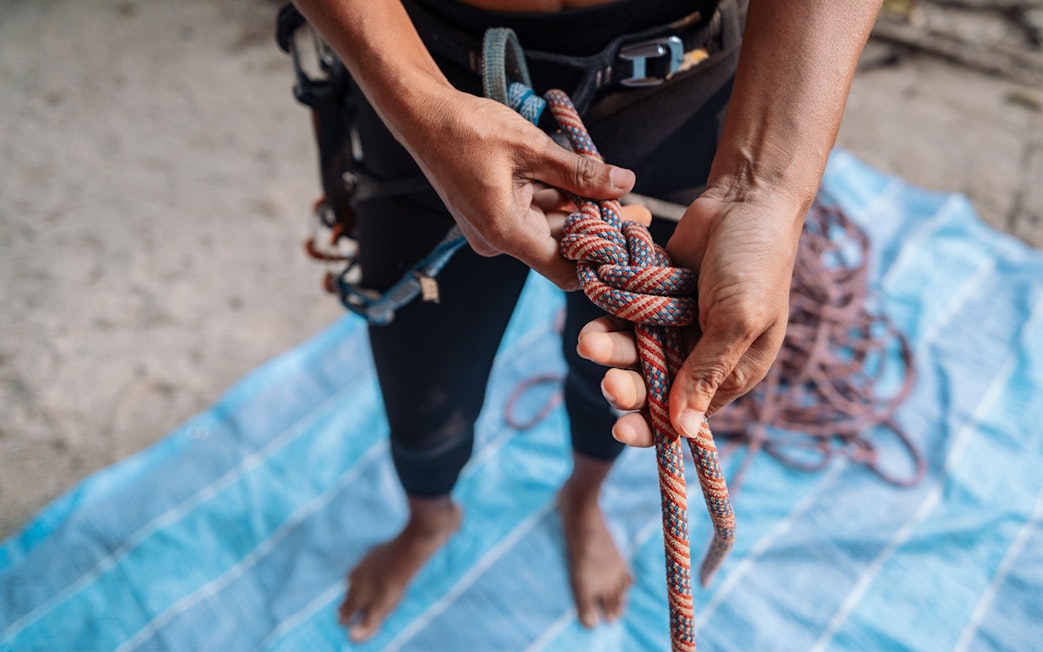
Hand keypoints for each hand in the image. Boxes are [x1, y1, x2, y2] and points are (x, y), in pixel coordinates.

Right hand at [400, 87, 635, 290]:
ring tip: (617, 193)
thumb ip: (579, 171)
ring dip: (580, 212)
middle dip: (598, 228)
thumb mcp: (532, 147)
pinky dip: (559, 202)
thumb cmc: (468, 129)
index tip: (628, 240)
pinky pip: (534, 215)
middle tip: (636, 210)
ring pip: (550, 229)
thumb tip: (625, 184)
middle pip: (561, 247)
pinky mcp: (494, 214)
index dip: (599, 260)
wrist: (423, 115)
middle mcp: (498, 240)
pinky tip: (586, 184)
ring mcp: (495, 229)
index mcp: (505, 232)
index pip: (564, 270)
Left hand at [577, 192, 803, 445]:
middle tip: (607, 380)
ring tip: (588, 341)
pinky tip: (596, 312)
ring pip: (632, 350)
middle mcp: (701, 354)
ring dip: (610, 350)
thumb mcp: (738, 319)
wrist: (745, 197)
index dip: (653, 428)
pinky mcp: (655, 296)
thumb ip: (708, 371)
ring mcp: (676, 324)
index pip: (687, 416)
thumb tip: (683, 429)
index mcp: (733, 372)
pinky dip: (610, 317)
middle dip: (628, 385)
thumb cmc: (756, 260)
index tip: (620, 429)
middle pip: (653, 386)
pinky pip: (625, 316)